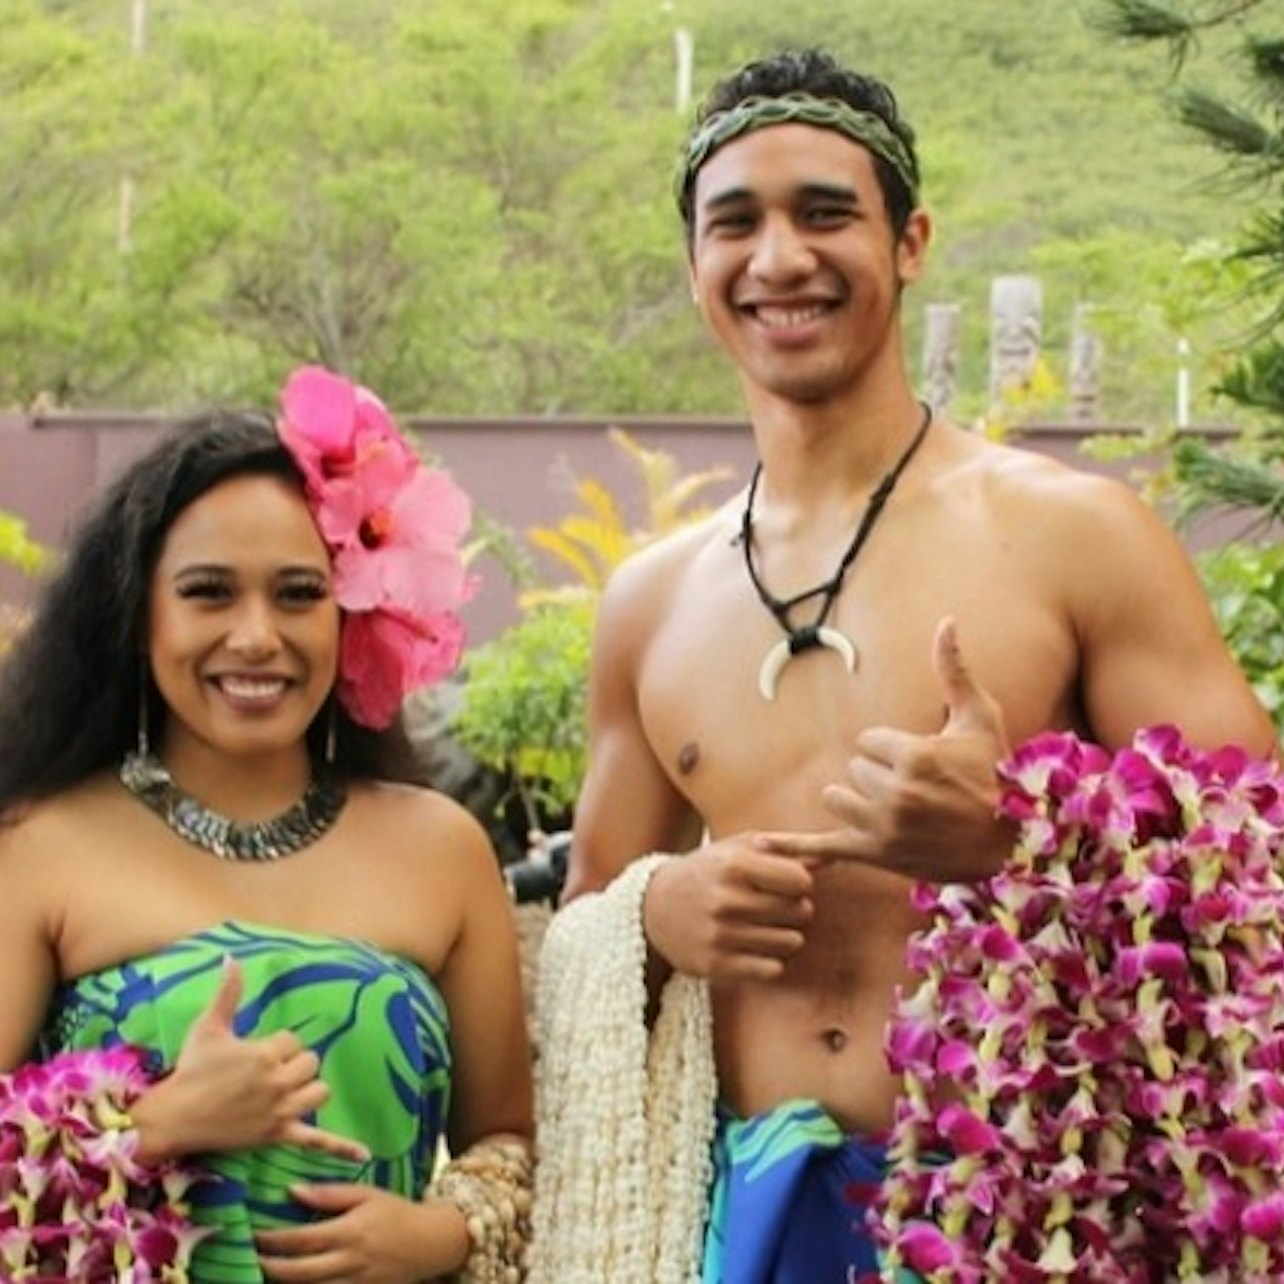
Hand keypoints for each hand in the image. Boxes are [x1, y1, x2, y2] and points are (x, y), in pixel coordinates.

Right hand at [132, 957, 367, 1163]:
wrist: (173, 1118)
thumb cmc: (191, 1069)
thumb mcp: (209, 1026)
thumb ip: (228, 992)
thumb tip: (231, 957)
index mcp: (265, 1052)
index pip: (293, 1040)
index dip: (276, 1046)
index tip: (252, 1055)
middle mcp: (278, 1081)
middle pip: (310, 1063)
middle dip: (293, 1065)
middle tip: (265, 1073)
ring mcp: (280, 1110)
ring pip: (319, 1092)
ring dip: (308, 1090)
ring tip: (287, 1090)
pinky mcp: (277, 1134)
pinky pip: (316, 1140)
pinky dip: (341, 1147)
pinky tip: (364, 1156)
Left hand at [257, 1185, 468, 1281]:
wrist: (432, 1242)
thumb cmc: (396, 1212)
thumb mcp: (367, 1194)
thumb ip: (330, 1193)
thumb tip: (292, 1191)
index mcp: (349, 1231)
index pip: (302, 1239)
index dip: (273, 1240)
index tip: (253, 1235)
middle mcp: (348, 1261)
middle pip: (299, 1273)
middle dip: (270, 1268)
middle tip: (250, 1258)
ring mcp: (354, 1283)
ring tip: (263, 1274)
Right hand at [643, 839, 813, 982]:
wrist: (653, 907)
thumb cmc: (707, 871)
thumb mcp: (736, 849)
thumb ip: (782, 850)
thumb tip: (827, 858)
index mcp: (734, 865)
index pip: (800, 880)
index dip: (800, 883)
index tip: (788, 884)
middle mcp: (726, 900)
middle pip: (800, 911)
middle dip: (796, 909)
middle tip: (778, 907)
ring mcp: (720, 935)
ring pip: (791, 942)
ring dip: (786, 935)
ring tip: (766, 926)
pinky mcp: (716, 965)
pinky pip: (773, 969)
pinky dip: (770, 960)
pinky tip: (753, 947)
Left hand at [760, 617, 1014, 883]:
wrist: (1008, 843)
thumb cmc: (993, 772)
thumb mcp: (978, 717)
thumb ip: (953, 669)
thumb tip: (946, 619)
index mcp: (914, 756)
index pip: (868, 741)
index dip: (892, 748)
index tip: (922, 762)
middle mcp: (896, 793)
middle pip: (854, 769)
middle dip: (879, 775)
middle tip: (918, 790)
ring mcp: (883, 827)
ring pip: (837, 799)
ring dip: (857, 801)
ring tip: (895, 810)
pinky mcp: (875, 854)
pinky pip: (823, 846)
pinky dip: (793, 846)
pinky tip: (760, 843)